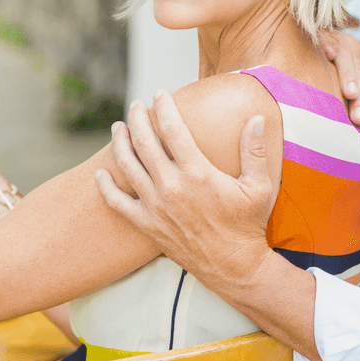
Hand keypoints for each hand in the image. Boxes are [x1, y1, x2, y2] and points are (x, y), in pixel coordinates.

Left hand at [95, 91, 273, 286]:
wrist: (233, 267)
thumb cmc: (247, 225)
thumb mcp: (259, 186)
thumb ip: (255, 150)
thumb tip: (256, 118)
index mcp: (197, 173)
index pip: (172, 128)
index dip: (164, 106)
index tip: (160, 93)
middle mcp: (171, 187)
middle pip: (143, 141)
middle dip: (137, 117)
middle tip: (137, 105)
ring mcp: (156, 207)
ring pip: (127, 166)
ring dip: (119, 142)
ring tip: (118, 127)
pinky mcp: (147, 225)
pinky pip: (117, 203)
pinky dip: (106, 187)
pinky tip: (101, 173)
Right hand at [318, 30, 359, 127]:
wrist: (312, 35)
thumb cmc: (332, 64)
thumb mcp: (355, 80)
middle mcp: (354, 48)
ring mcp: (337, 40)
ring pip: (347, 58)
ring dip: (349, 76)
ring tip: (350, 94)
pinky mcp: (319, 35)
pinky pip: (324, 40)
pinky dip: (327, 47)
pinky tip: (327, 54)